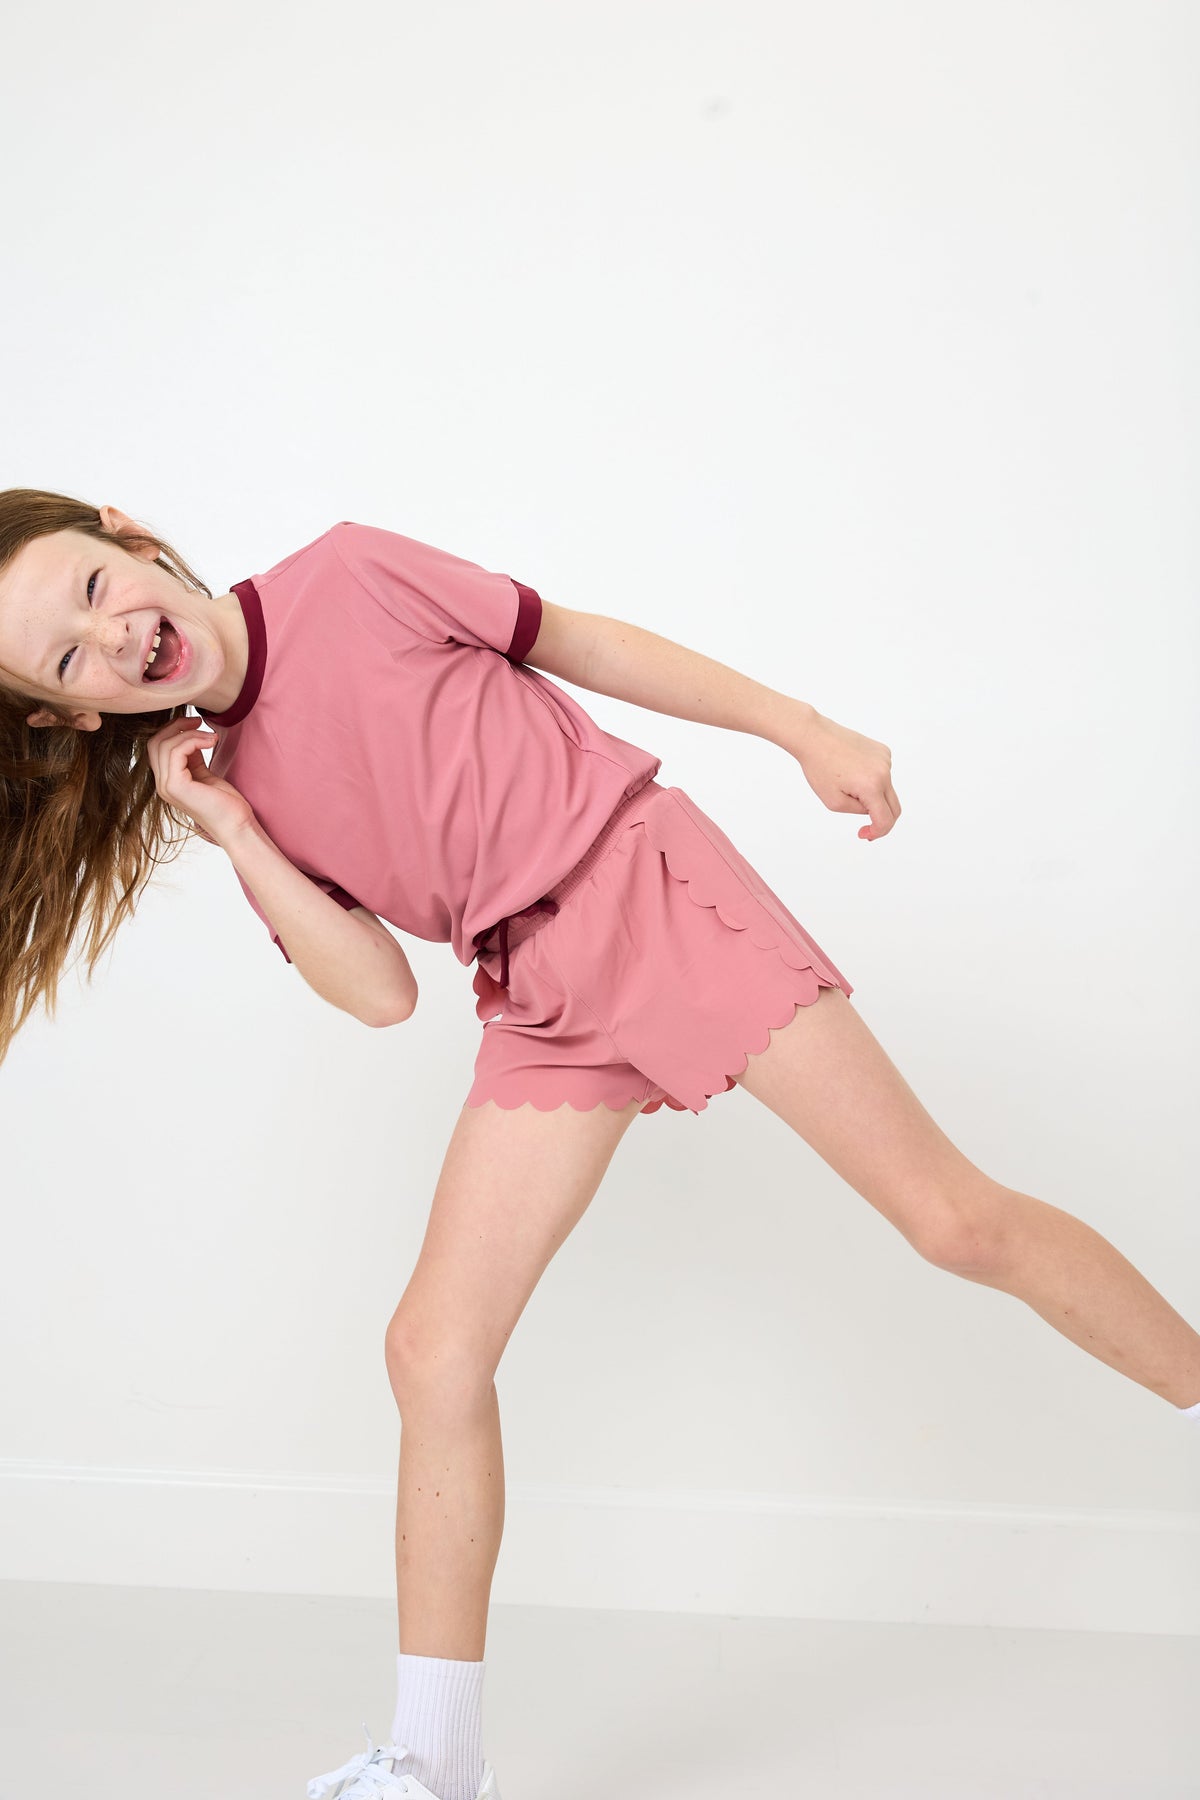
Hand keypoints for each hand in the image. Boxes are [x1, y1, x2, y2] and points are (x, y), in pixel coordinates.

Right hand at [145, 715, 255, 847]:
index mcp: (168, 781)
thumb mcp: (205, 773)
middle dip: (176, 726)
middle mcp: (162, 784)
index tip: (196, 723)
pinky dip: (194, 740)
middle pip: (155, 742)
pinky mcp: (176, 786)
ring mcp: (166, 786)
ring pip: (164, 744)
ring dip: (189, 733)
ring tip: (211, 736)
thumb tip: (191, 734)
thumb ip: (193, 757)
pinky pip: (176, 751)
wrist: (236, 825)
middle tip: (200, 721)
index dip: (173, 729)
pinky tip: (211, 742)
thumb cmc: (226, 802)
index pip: (156, 746)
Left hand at [788, 708, 900, 840]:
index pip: (886, 820)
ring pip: (886, 790)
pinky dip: (872, 779)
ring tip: (846, 784)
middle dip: (881, 820)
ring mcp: (886, 759)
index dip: (877, 833)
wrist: (815, 736)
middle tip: (865, 827)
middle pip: (894, 807)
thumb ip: (858, 811)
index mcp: (872, 786)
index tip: (864, 835)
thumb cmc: (819, 767)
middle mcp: (884, 772)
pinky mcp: (883, 751)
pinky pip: (882, 774)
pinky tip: (852, 771)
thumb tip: (872, 809)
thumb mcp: (834, 802)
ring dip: (872, 795)